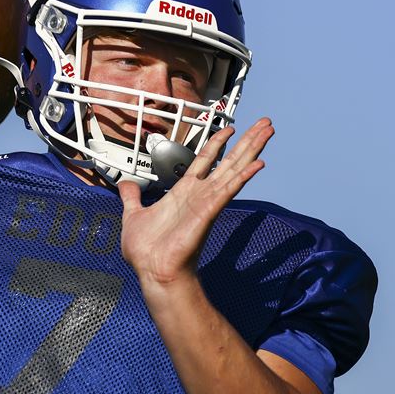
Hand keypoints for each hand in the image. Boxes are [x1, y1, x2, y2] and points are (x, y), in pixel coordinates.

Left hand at [118, 117, 273, 287]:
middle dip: (247, 140)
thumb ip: (132, 197)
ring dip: (252, 148)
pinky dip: (244, 176)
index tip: (230, 128)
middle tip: (266, 123)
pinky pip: (229, 190)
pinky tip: (259, 163)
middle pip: (229, 160)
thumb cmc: (146, 250)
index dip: (217, 142)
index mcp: (184, 191)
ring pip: (234, 169)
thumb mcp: (133, 214)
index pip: (205, 159)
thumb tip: (125, 184)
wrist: (151, 270)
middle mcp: (200, 194)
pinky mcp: (208, 212)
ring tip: (268, 130)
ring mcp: (207, 202)